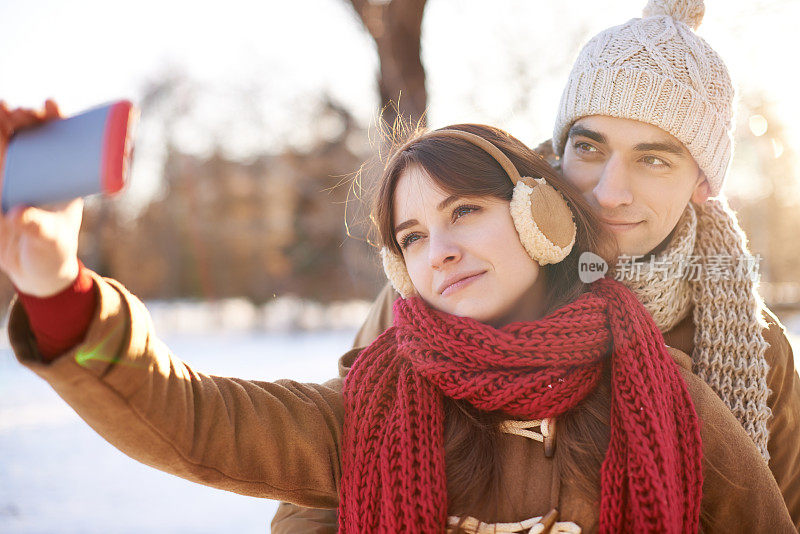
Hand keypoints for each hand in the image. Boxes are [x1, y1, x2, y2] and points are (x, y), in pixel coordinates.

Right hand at [0, 100, 82, 296]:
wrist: (36, 272)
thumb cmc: (54, 251)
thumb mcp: (50, 238)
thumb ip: (36, 227)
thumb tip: (16, 213)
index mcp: (62, 176)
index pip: (60, 139)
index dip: (56, 118)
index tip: (51, 105)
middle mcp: (37, 171)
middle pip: (28, 134)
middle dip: (21, 116)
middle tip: (15, 110)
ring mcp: (14, 177)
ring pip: (4, 143)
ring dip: (0, 124)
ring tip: (0, 106)